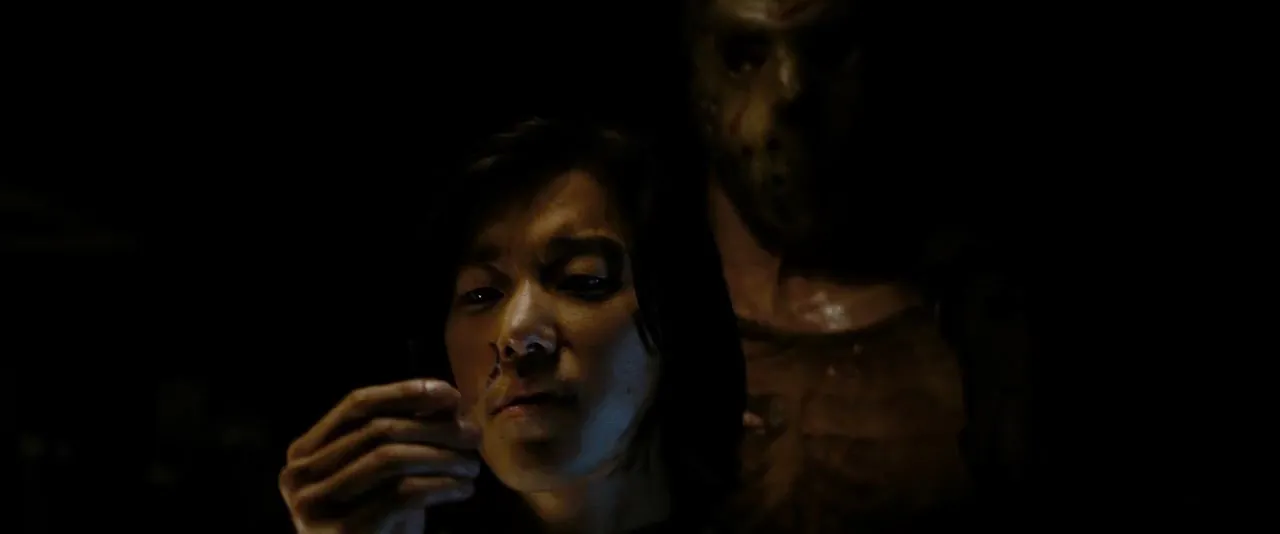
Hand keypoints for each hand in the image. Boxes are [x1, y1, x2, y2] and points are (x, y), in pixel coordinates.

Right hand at [279, 379, 480, 533]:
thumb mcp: (386, 470)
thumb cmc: (378, 516)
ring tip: (472, 465)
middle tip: (474, 435)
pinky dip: (440, 486)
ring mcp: (314, 505)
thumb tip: (448, 398)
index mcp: (303, 451)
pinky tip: (463, 488)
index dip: (404, 392)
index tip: (451, 394)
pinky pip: (402, 495)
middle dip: (434, 428)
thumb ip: (405, 430)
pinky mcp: (342, 532)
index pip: (355, 404)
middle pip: (377, 430)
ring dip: (441, 457)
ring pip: (389, 459)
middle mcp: (299, 475)